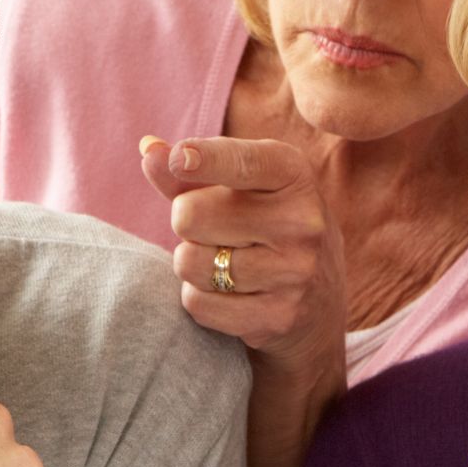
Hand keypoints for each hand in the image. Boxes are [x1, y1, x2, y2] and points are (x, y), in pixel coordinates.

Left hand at [142, 136, 347, 378]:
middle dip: (186, 224)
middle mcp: (302, 221)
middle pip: (190, 215)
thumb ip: (192, 172)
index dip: (205, 159)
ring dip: (191, 265)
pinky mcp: (279, 316)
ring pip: (189, 263)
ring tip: (224, 264)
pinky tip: (231, 295)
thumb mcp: (240, 190)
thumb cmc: (265, 229)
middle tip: (214, 233)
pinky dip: (200, 299)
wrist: (319, 301)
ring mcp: (295, 272)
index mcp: (293, 176)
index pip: (243, 162)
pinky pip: (198, 303)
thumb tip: (148, 150)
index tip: (181, 158)